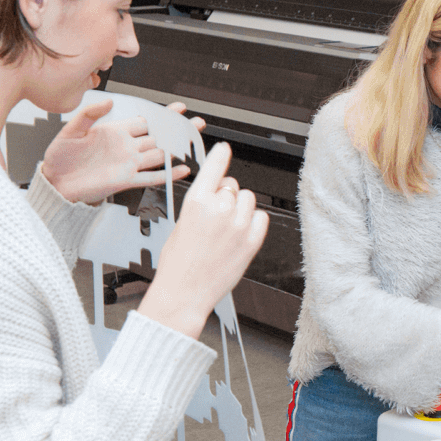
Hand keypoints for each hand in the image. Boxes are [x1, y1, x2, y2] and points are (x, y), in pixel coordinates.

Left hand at [42, 98, 199, 204]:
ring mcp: (129, 164)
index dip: (162, 114)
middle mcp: (126, 147)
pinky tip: (182, 170)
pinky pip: (152, 177)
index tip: (178, 108)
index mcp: (115, 132)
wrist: (56, 182)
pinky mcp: (127, 180)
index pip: (145, 120)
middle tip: (195, 124)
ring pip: (159, 155)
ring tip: (192, 143)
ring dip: (177, 149)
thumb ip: (89, 113)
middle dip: (178, 130)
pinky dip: (169, 174)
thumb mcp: (71, 130)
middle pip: (158, 136)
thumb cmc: (60, 158)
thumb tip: (108, 101)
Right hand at [135, 141, 265, 338]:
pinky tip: (239, 236)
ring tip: (227, 229)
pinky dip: (253, 223)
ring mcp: (239, 224)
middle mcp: (219, 209)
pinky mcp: (253, 240)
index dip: (220, 155)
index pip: (214, 168)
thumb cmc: (178, 262)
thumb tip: (221, 190)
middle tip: (217, 217)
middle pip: (234, 185)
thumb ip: (203, 203)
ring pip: (249, 199)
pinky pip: (261, 217)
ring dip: (241, 209)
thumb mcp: (183, 223)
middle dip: (227, 196)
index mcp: (196, 202)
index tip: (225, 147)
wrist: (184, 292)